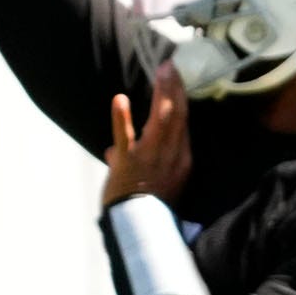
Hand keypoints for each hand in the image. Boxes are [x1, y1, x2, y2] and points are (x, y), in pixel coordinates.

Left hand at [103, 61, 192, 206]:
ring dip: (162, 94)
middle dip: (175, 89)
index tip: (176, 79)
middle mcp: (170, 155)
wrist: (142, 227)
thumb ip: (133, 163)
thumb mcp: (153, 183)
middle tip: (171, 66)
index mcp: (180, 159)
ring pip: (161, 121)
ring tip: (162, 72)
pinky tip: (119, 99)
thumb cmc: (147, 206)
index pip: (182, 124)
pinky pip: (125, 138)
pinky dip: (121, 118)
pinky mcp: (128, 162)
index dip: (180, 99)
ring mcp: (150, 157)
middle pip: (177, 116)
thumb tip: (114, 152)